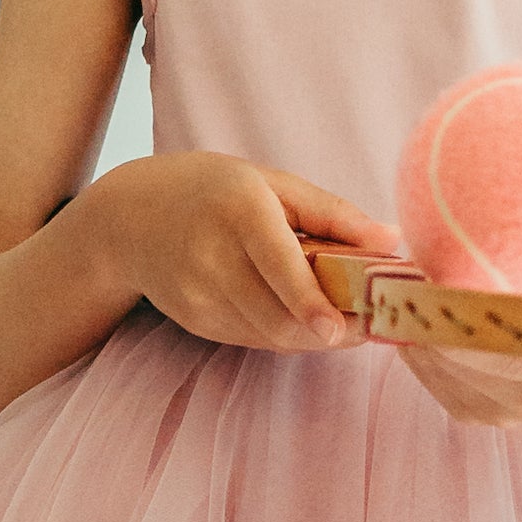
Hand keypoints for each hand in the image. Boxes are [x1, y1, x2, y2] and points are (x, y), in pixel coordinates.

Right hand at [100, 149, 402, 353]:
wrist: (128, 216)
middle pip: (278, 317)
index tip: (339, 329)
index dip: (311, 303)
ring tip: (336, 315)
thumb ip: (333, 213)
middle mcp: (213, 256)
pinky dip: (283, 333)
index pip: (279, 266)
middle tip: (364, 327)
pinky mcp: (194, 320)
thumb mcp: (272, 183)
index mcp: (241, 210)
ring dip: (310, 335)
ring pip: (270, 335)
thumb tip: (392, 241)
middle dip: (328, 332)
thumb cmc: (214, 190)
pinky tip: (292, 312)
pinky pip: (253, 338)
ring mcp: (199, 295)